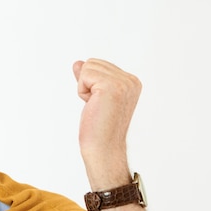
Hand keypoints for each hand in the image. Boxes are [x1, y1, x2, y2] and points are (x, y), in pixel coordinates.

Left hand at [72, 58, 140, 188]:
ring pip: (88, 67)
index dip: (91, 84)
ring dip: (84, 88)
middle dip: (87, 84)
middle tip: (97, 106)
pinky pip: (84, 75)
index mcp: (132, 82)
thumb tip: (78, 63)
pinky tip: (92, 105)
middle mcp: (131, 80)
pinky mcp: (111, 87)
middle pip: (93, 62)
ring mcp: (123, 83)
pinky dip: (82, 91)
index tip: (100, 104)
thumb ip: (89, 79)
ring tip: (96, 106)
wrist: (103, 148)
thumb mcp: (94, 97)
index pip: (100, 65)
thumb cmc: (98, 127)